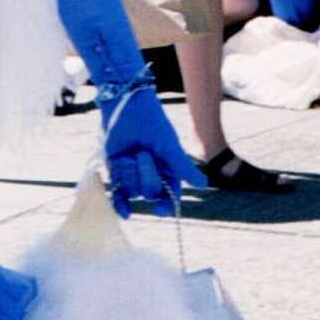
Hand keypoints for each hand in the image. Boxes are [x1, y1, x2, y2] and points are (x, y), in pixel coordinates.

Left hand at [100, 86, 206, 216]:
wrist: (126, 107)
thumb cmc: (152, 123)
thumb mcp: (169, 146)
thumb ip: (183, 167)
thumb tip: (203, 184)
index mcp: (168, 170)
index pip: (170, 196)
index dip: (166, 206)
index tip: (160, 208)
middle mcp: (152, 175)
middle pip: (149, 192)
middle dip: (146, 175)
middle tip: (142, 153)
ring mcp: (133, 174)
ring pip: (132, 190)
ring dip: (130, 172)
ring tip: (130, 153)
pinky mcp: (116, 171)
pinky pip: (118, 193)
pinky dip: (120, 204)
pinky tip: (124, 212)